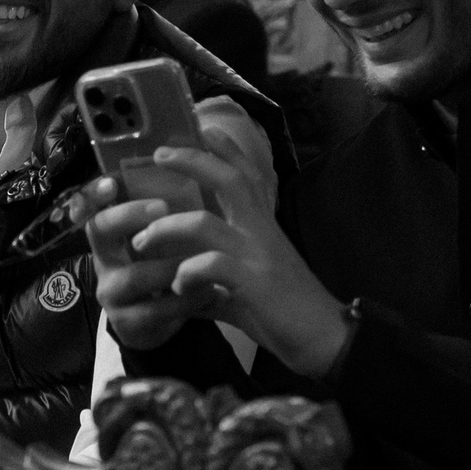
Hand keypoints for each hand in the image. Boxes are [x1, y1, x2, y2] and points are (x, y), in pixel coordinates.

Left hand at [85, 110, 349, 376]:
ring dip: (167, 228)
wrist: (327, 342)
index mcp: (263, 228)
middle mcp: (262, 233)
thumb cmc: (287, 314)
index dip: (226, 149)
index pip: (246, 175)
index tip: (201, 127)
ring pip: (205, 223)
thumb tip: (182, 291)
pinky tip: (177, 288)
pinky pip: (211, 266)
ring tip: (142, 241)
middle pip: (229, 180)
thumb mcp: (244, 292)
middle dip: (193, 160)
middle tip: (160, 153)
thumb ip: (213, 286)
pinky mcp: (254, 284)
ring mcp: (258, 256)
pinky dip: (187, 273)